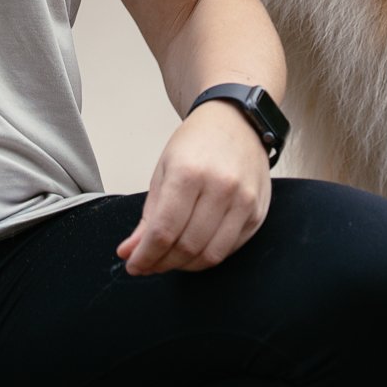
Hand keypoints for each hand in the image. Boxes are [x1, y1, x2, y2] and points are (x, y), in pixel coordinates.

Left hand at [116, 100, 270, 275]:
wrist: (236, 120)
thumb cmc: (197, 142)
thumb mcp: (164, 170)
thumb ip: (148, 216)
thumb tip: (129, 252)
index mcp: (189, 172)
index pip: (163, 231)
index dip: (145, 256)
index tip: (133, 264)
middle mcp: (220, 187)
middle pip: (186, 246)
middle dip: (162, 263)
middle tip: (149, 264)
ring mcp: (243, 201)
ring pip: (210, 255)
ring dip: (185, 266)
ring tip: (170, 259)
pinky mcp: (257, 212)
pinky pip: (229, 249)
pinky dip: (208, 257)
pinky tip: (194, 250)